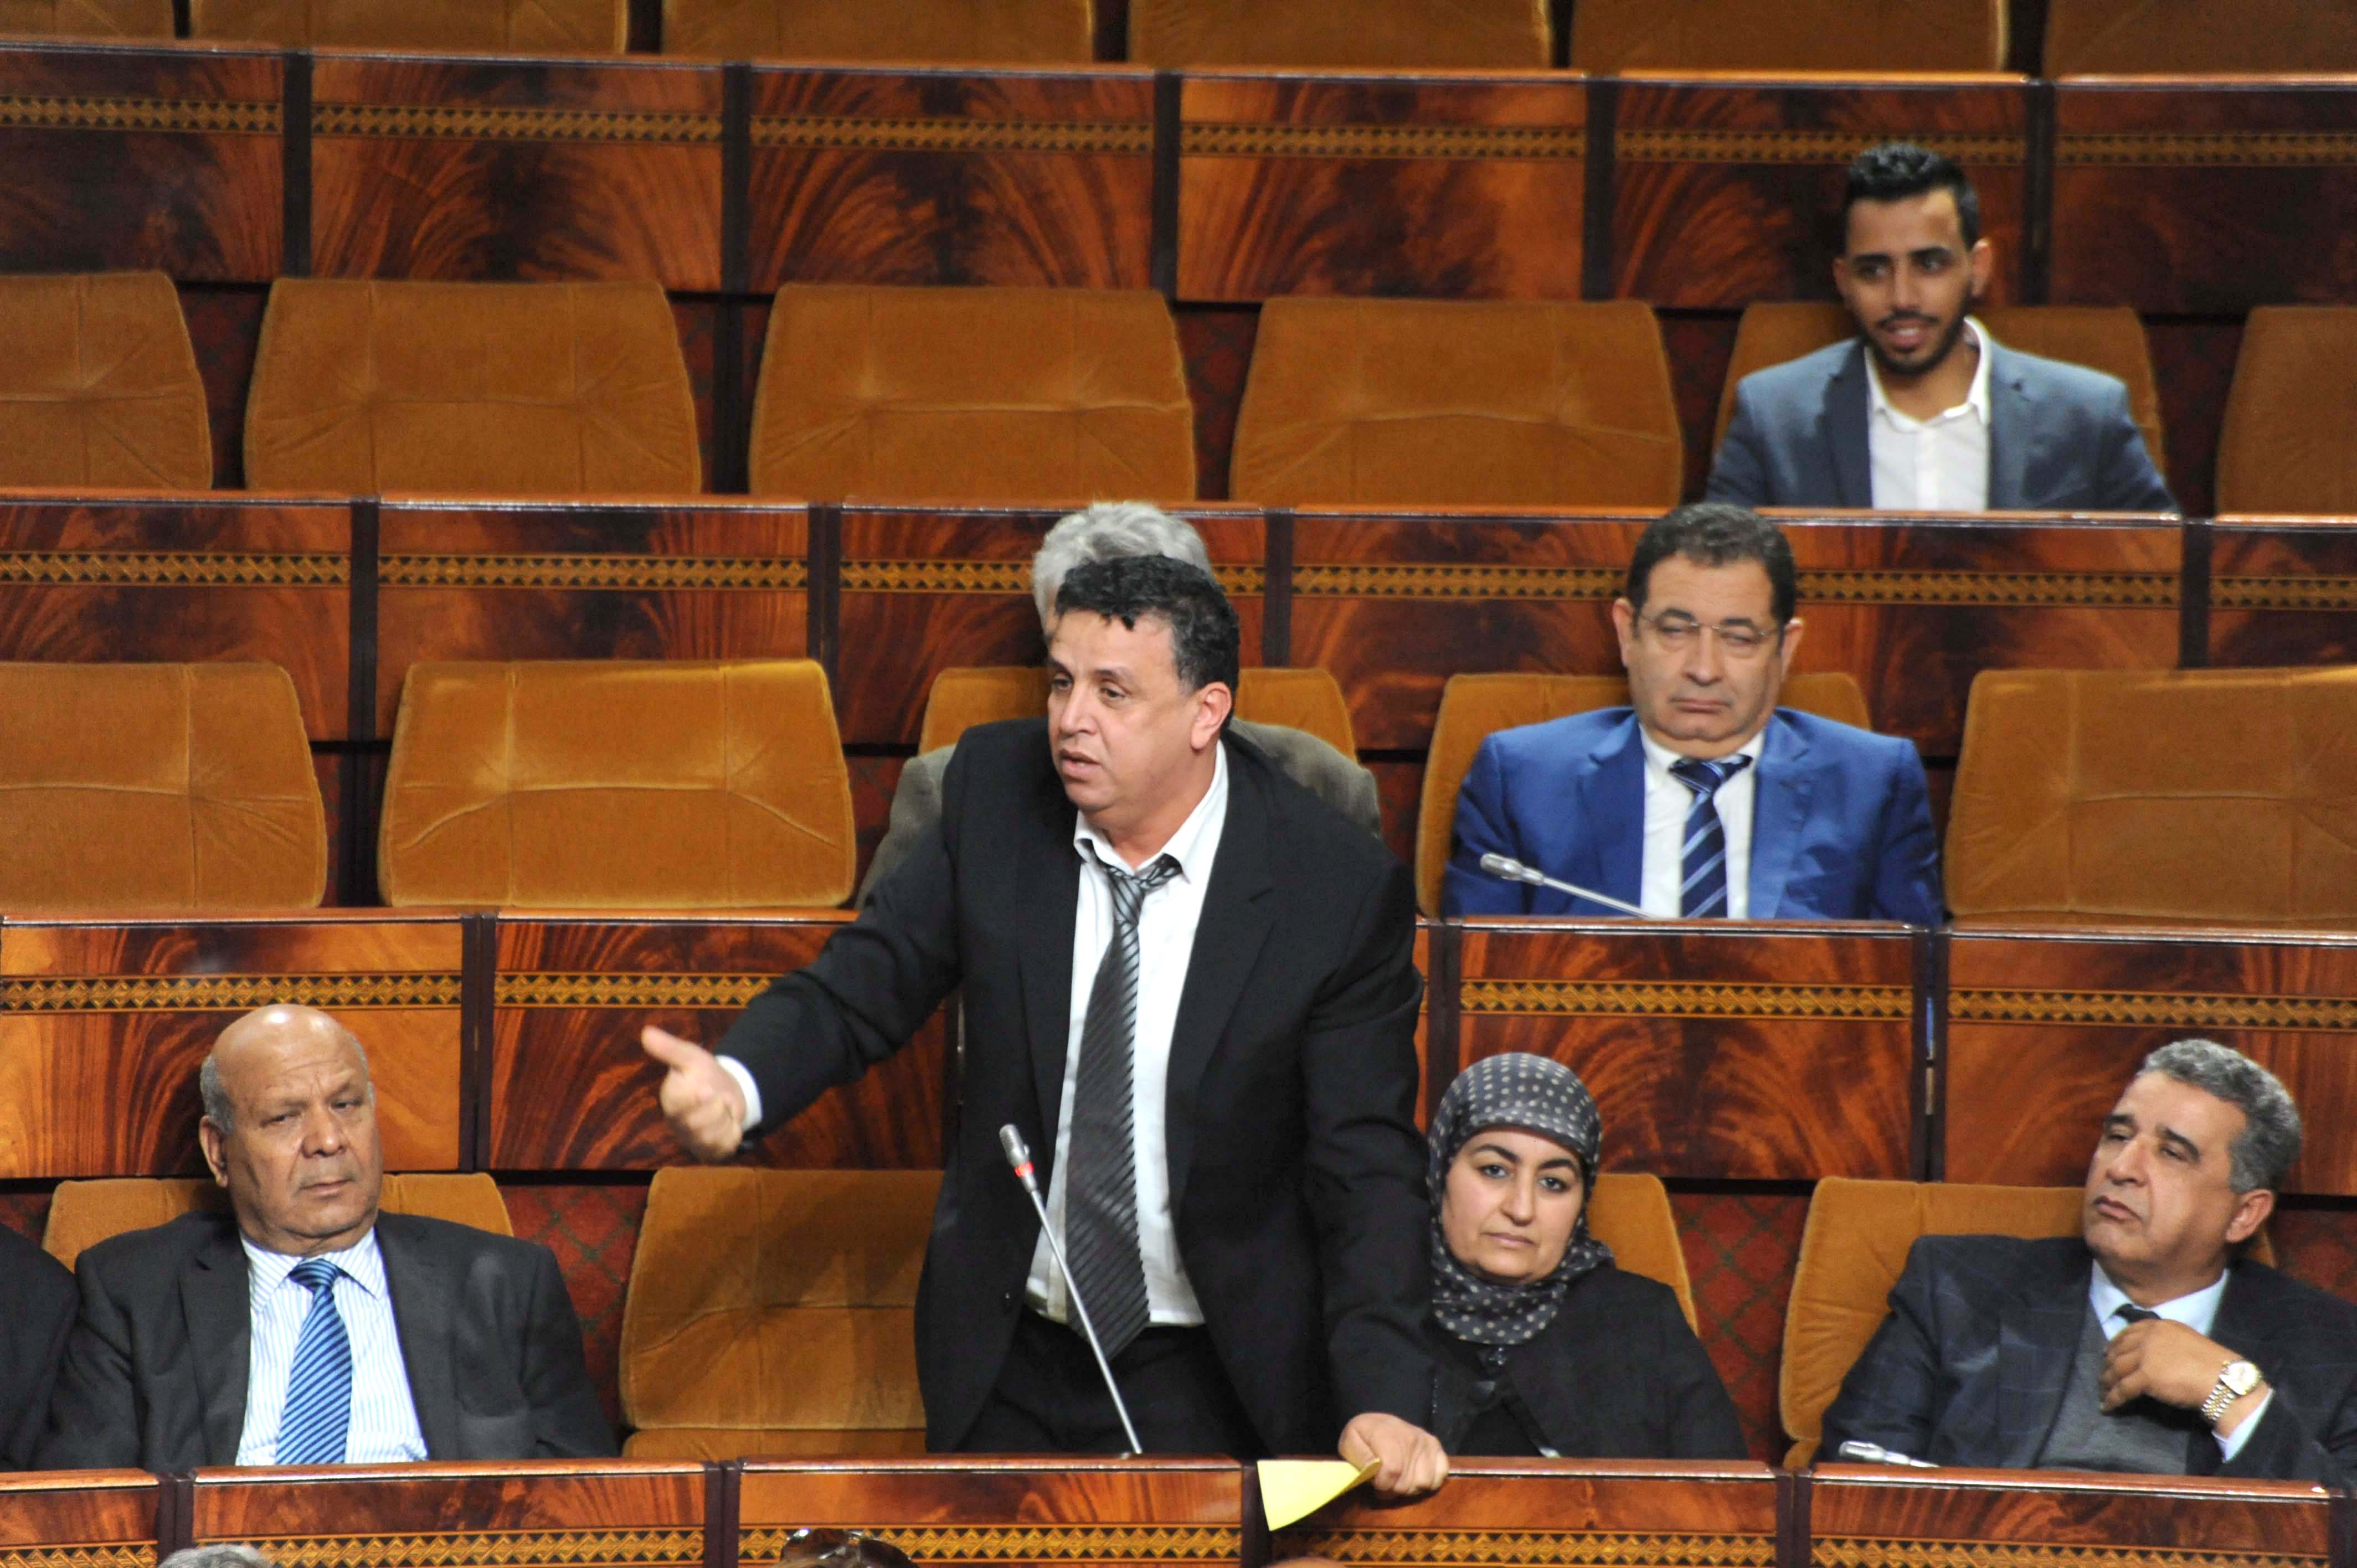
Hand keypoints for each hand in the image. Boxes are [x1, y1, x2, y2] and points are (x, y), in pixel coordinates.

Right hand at [642, 1025, 746, 1160]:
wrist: (728, 1090)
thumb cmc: (704, 1073)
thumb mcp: (691, 1057)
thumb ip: (670, 1048)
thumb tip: (646, 1032)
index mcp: (671, 1101)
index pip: (677, 1105)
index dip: (695, 1098)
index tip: (706, 1087)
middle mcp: (678, 1124)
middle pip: (698, 1124)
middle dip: (716, 1106)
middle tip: (719, 1095)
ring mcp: (693, 1140)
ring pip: (712, 1137)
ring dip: (726, 1119)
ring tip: (723, 1108)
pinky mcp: (710, 1151)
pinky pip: (725, 1146)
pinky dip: (734, 1132)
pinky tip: (729, 1123)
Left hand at [1338, 1411, 1447, 1498]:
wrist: (1379, 1422)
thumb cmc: (1364, 1435)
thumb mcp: (1350, 1442)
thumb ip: (1359, 1457)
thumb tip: (1373, 1469)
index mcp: (1387, 1435)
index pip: (1392, 1471)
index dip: (1382, 1486)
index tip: (1376, 1485)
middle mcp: (1411, 1438)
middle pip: (1406, 1482)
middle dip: (1393, 1489)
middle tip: (1385, 1483)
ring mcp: (1426, 1442)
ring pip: (1424, 1483)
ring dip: (1410, 1488)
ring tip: (1399, 1480)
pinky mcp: (1436, 1446)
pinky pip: (1440, 1475)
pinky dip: (1429, 1482)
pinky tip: (1415, 1477)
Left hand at [2101, 1319, 2262, 1424]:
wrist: (2223, 1379)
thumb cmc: (2211, 1364)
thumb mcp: (2186, 1341)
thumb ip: (2166, 1343)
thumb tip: (2152, 1355)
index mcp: (2160, 1326)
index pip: (2129, 1332)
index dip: (2115, 1343)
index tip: (2107, 1352)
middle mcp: (2149, 1337)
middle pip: (2119, 1351)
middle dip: (2108, 1364)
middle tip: (2103, 1376)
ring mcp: (2146, 1356)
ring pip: (2116, 1369)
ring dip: (2106, 1382)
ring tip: (2103, 1392)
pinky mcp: (2145, 1376)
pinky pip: (2122, 1389)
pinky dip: (2112, 1399)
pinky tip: (2107, 1406)